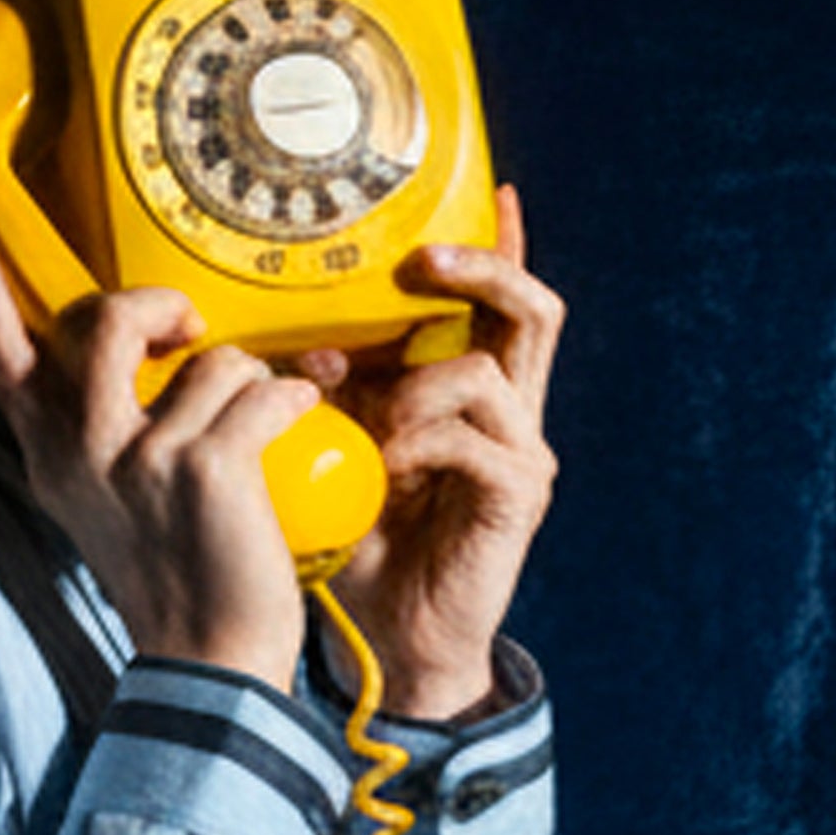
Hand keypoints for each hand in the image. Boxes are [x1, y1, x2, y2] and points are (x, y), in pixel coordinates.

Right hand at [0, 229, 335, 687]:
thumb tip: (148, 360)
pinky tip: (296, 422)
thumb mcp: (106, 505)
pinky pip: (262, 390)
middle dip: (159, 306)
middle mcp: (84, 451)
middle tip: (189, 331)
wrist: (208, 660)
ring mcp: (142, 458)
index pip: (5, 362)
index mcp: (51, 458)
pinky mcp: (205, 467)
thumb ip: (102, 434)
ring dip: (248, 379)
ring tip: (256, 425)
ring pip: (208, 358)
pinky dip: (294, 399)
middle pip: (106, 319)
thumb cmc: (172, 580)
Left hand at [316, 183, 563, 725]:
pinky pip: (474, 437)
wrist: (395, 644)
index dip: (499, 245)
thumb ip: (334, 397)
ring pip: (487, 365)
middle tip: (422, 259)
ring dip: (417, 384)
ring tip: (373, 428)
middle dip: (479, 267)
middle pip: (528, 306)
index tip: (492, 190)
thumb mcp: (337, 454)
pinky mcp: (518, 495)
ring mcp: (521, 452)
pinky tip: (387, 472)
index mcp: (474, 395)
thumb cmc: (366, 549)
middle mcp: (511, 413)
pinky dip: (421, 441)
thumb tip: (307, 345)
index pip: (499, 301)